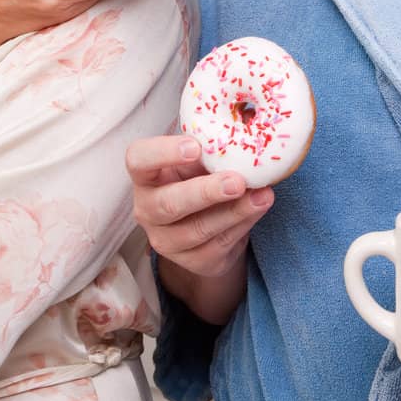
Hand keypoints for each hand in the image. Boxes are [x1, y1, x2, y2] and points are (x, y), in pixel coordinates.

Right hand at [126, 135, 272, 279]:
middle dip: (205, 192)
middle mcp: (147, 210)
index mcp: (145, 176)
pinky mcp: (192, 261)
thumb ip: (210, 150)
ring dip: (234, 211)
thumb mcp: (199, 160)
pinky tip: (259, 208)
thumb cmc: (198, 178)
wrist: (208, 223)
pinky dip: (243, 224)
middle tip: (237, 181)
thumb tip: (243, 140)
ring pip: (198, 229)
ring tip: (262, 195)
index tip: (195, 147)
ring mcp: (166, 240)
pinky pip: (219, 244)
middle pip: (169, 203)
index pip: (138, 160)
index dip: (163, 153)